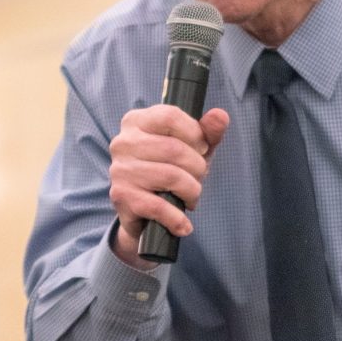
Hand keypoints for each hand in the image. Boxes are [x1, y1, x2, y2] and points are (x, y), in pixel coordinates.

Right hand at [109, 105, 228, 263]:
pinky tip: (183, 225)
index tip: (201, 148)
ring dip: (192, 192)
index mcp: (137, 121)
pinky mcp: (121, 197)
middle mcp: (123, 142)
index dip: (195, 134)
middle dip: (197, 168)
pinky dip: (177, 219)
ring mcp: (120, 169)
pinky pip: (158, 206)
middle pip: (175, 149)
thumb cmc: (172, 170)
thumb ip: (209, 131)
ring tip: (191, 197)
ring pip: (171, 176)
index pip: (171, 116)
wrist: (145, 213)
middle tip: (197, 178)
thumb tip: (221, 115)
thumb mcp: (194, 148)